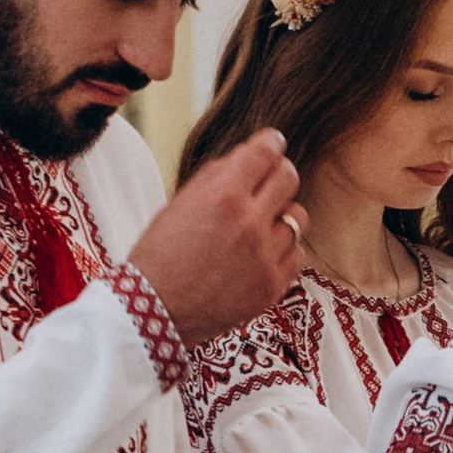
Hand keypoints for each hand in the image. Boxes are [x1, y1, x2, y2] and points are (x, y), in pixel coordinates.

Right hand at [128, 129, 306, 346]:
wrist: (155, 308)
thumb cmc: (160, 255)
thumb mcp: (179, 204)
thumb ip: (216, 178)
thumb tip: (245, 157)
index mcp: (222, 196)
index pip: (265, 153)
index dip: (271, 143)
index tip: (273, 144)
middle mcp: (249, 222)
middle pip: (289, 178)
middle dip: (279, 174)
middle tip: (270, 181)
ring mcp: (265, 256)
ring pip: (298, 217)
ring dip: (282, 216)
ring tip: (261, 225)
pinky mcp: (273, 285)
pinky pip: (297, 254)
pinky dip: (284, 250)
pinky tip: (263, 253)